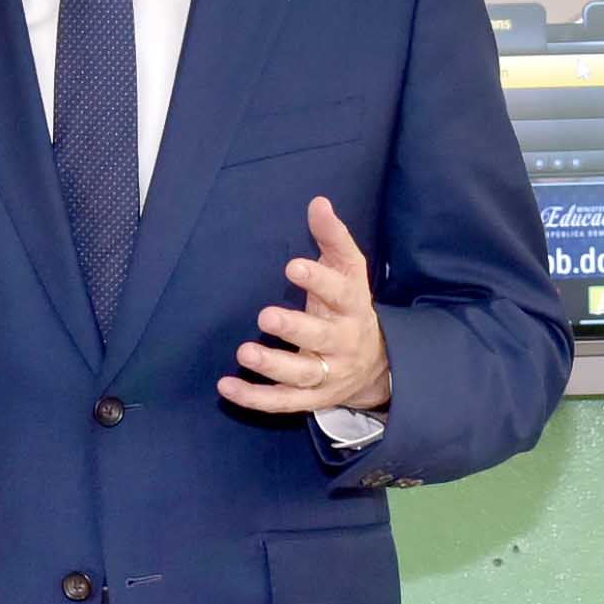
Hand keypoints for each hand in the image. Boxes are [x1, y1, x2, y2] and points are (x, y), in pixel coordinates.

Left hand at [222, 196, 394, 418]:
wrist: (377, 365)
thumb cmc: (350, 307)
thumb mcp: (348, 271)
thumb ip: (333, 238)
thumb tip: (318, 202)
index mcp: (353, 308)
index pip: (340, 293)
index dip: (318, 281)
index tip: (293, 267)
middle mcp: (343, 343)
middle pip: (322, 338)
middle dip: (295, 328)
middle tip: (265, 315)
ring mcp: (328, 374)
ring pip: (303, 374)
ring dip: (273, 365)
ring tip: (245, 352)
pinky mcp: (310, 398)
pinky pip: (282, 401)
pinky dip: (254, 397)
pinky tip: (226, 386)